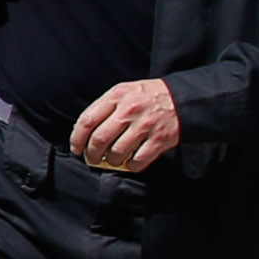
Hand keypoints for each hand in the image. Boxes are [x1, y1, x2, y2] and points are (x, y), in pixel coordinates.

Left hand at [69, 77, 183, 173]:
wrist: (182, 99)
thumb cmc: (147, 97)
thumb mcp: (124, 91)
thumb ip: (105, 107)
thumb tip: (84, 131)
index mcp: (116, 96)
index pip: (87, 120)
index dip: (77, 138)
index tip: (76, 148)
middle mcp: (129, 110)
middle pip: (100, 139)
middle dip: (91, 154)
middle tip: (91, 159)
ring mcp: (145, 125)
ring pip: (117, 152)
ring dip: (110, 161)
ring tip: (110, 161)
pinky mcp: (160, 139)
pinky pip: (138, 160)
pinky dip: (130, 166)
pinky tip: (129, 163)